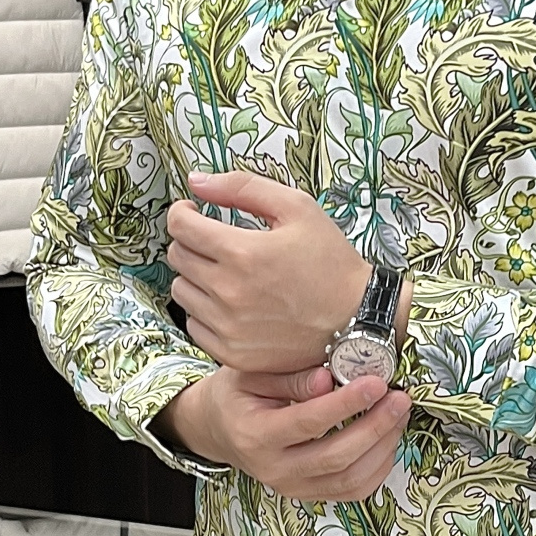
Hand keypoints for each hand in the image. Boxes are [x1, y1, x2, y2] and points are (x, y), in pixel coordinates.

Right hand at [153, 366, 411, 502]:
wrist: (220, 430)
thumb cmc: (237, 396)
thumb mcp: (251, 376)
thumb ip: (291, 379)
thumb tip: (329, 378)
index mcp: (255, 435)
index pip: (308, 422)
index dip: (346, 404)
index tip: (376, 383)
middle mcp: (275, 469)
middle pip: (336, 456)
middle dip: (375, 427)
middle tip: (399, 399)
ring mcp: (293, 487)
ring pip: (349, 478)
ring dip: (382, 447)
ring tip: (399, 414)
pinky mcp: (309, 494)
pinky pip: (353, 491)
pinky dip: (378, 468)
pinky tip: (388, 439)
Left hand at [167, 171, 371, 374]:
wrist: (357, 319)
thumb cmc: (330, 261)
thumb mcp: (297, 208)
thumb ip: (242, 188)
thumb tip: (196, 181)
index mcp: (242, 253)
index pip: (180, 226)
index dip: (182, 213)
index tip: (193, 213)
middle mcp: (229, 292)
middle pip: (178, 257)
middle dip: (192, 241)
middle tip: (217, 242)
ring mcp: (229, 327)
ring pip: (181, 291)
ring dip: (196, 277)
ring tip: (226, 274)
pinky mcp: (233, 353)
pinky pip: (194, 325)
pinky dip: (205, 311)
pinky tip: (231, 303)